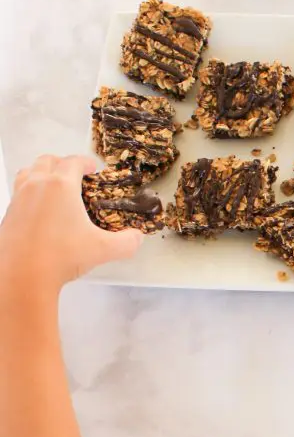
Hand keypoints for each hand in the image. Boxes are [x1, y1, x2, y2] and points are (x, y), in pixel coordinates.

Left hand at [0, 155, 141, 294]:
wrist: (23, 275)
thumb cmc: (62, 256)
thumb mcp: (102, 250)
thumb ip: (126, 243)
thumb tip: (137, 238)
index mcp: (61, 186)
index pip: (73, 162)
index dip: (85, 162)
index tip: (93, 168)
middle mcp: (37, 185)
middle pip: (47, 160)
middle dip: (62, 163)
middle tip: (74, 175)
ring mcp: (19, 198)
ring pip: (28, 172)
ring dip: (42, 172)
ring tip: (53, 185)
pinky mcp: (8, 214)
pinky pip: (19, 193)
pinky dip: (30, 193)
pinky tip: (40, 210)